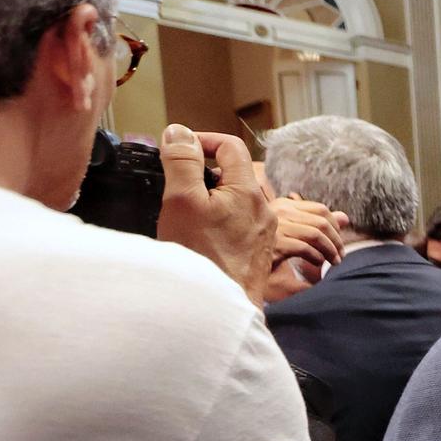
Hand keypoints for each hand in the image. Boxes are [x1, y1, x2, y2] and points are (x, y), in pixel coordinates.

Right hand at [157, 124, 275, 303]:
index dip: (202, 141)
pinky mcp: (257, 252)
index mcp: (249, 192)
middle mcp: (263, 210)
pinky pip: (239, 224)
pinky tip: (201, 236)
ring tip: (187, 213)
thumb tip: (180, 132)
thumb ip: (183, 162)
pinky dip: (220, 220)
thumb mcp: (183, 201)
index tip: (178, 152)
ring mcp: (263, 233)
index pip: (231, 146)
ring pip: (237, 200)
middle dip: (204, 171)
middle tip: (177, 185)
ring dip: (212, 197)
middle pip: (234, 173)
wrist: (221, 308)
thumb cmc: (202, 258)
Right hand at [273, 194, 345, 273]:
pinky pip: (304, 248)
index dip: (336, 226)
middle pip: (322, 222)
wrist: (243, 263)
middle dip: (336, 240)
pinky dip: (317, 257)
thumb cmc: (269, 247)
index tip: (338, 241)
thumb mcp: (296, 232)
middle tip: (340, 256)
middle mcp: (279, 212)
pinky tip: (318, 263)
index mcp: (285, 205)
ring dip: (330, 251)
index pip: (321, 209)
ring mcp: (275, 227)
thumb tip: (345, 217)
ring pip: (316, 235)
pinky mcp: (273, 244)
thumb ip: (319, 224)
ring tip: (334, 262)